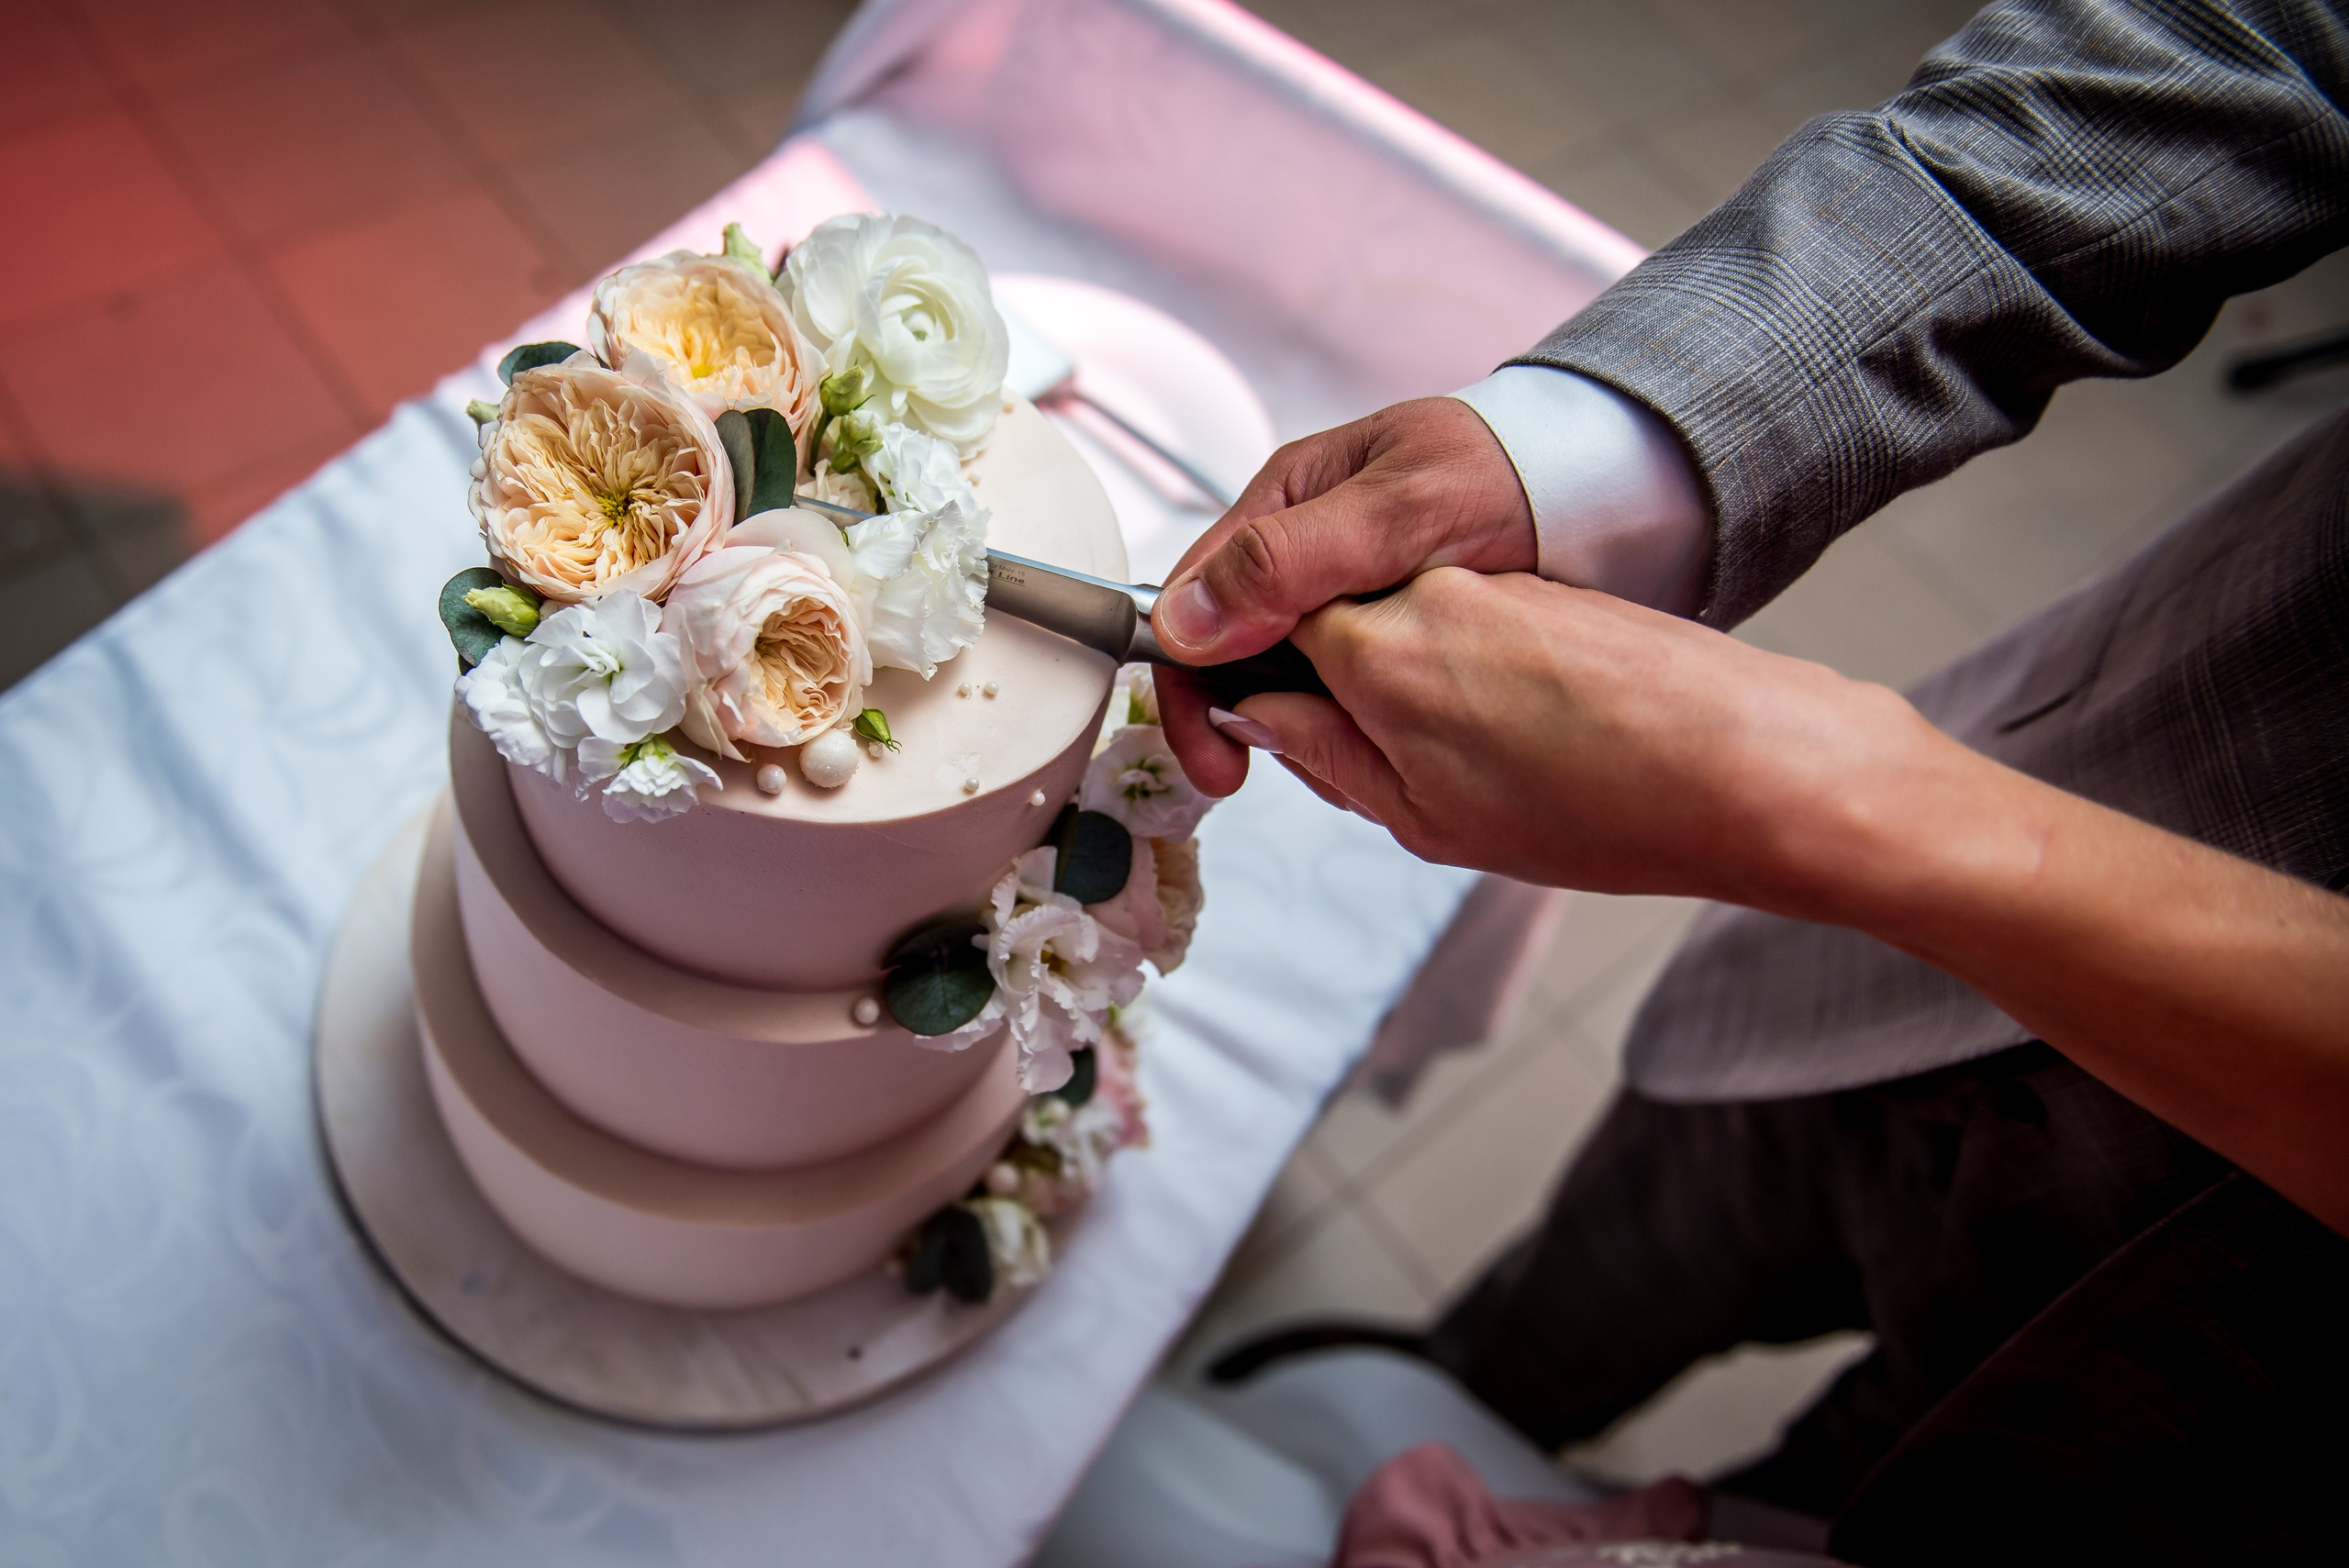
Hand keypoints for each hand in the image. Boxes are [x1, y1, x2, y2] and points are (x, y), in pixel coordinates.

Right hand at [1149, 397, 1533, 796]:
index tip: (1213, 749)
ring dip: (1298, 730)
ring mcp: (1342, 596)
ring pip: (1284, 680)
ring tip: (1342, 766)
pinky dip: (1349, 727)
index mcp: (1282, 504)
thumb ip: (1287, 562)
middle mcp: (1300, 552)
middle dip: (1242, 717)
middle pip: (1231, 651)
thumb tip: (1185, 620)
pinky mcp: (1387, 632)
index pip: (1194, 600)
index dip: (1189, 681)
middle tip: (1248, 775)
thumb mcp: (1391, 512)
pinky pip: (1341, 691)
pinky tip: (1378, 748)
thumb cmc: (1502, 472)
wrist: (1589, 489)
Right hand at [1224, 569, 2348, 1236]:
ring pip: (1376, 630)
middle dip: (1304, 701)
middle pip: (1304, 629)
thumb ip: (1325, 751)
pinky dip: (1443, 681)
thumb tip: (1259, 716)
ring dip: (1378, 695)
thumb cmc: (1608, 807)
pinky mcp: (1532, 591)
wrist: (1758, 766)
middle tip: (1357, 782)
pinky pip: (1443, 625)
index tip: (1226, 753)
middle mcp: (1417, 586)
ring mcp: (1479, 582)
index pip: (1236, 636)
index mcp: (1372, 641)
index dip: (1216, 700)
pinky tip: (1506, 748)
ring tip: (1454, 775)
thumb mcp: (1429, 815)